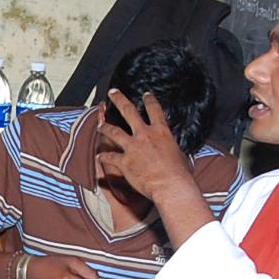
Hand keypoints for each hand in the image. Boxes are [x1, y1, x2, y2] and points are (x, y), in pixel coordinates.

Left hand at [96, 90, 201, 206]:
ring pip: (114, 132)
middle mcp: (144, 135)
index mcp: (161, 131)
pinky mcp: (124, 161)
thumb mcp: (180, 154)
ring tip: (100, 124)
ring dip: (105, 127)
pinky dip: (103, 157)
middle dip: (119, 99)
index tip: (146, 94)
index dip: (149, 100)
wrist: (170, 186)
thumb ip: (173, 148)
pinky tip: (99, 156)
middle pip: (128, 111)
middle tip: (112, 92)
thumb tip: (176, 151)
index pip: (154, 109)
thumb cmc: (179, 173)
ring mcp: (133, 147)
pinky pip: (110, 157)